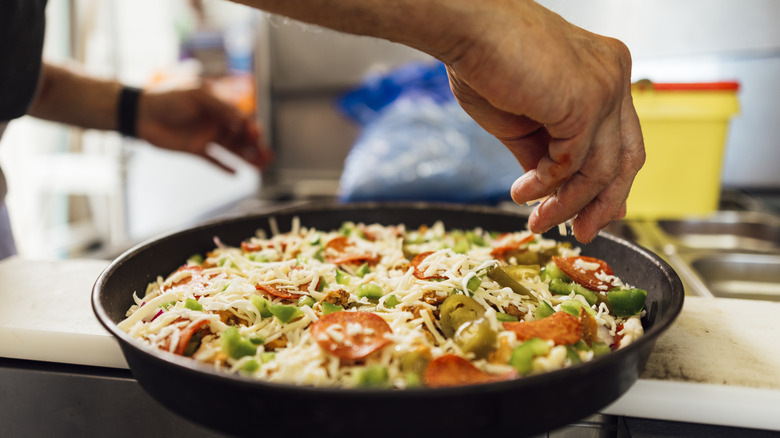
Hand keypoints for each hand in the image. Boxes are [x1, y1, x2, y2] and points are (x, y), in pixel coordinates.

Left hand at [136, 86, 271, 172]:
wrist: (140, 113)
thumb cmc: (167, 97)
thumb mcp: (197, 95)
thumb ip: (220, 107)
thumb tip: (242, 120)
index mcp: (218, 106)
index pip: (241, 118)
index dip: (251, 127)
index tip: (256, 135)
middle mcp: (215, 122)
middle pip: (242, 136)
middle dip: (255, 145)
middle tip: (267, 154)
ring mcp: (206, 137)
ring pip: (233, 150)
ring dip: (247, 158)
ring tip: (261, 166)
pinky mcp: (196, 150)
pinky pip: (214, 161)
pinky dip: (225, 167)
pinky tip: (237, 174)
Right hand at [442, 1, 644, 242]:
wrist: (466, 29)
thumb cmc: (484, 62)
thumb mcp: (520, 121)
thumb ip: (543, 153)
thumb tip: (551, 192)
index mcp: (603, 75)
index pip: (620, 140)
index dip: (608, 184)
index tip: (589, 214)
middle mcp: (613, 77)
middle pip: (627, 158)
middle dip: (604, 203)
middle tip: (580, 233)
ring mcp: (606, 87)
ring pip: (602, 168)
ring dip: (567, 204)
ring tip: (535, 221)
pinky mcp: (587, 101)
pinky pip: (574, 162)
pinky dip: (548, 185)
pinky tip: (523, 191)